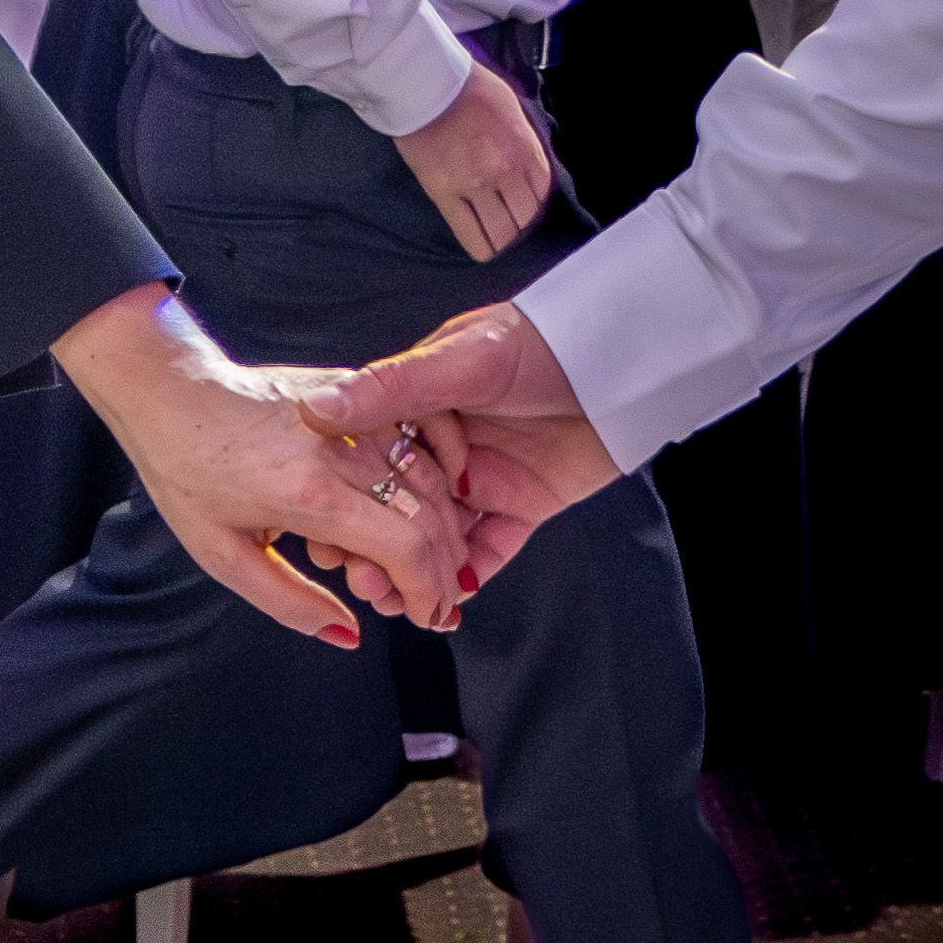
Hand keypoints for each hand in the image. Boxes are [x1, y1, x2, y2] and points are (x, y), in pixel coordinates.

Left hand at [51, 282, 467, 644]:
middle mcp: (342, 449)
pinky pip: (422, 437)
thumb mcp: (222, 554)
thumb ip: (288, 601)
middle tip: (439, 603)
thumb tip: (348, 634)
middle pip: (429, 517)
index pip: (405, 548)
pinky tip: (437, 508)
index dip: (427, 591)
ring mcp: (355, 415)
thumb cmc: (186, 473)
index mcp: (309, 492)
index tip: (427, 616)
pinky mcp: (357, 392)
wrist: (170, 391)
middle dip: (445, 570)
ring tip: (434, 569)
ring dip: (446, 530)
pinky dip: (441, 476)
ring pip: (433, 478)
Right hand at [326, 303, 619, 586]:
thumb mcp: (462, 360)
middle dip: (377, 549)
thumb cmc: (544, 341)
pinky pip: (490, 548)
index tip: (324, 540)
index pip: (366, 464)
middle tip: (362, 581)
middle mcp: (443, 446)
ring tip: (400, 602)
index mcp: (416, 406)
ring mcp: (483, 476)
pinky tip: (451, 598)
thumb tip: (313, 409)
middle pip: (397, 508)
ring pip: (438, 536)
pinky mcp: (524, 502)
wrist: (629, 359)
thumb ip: (390, 388)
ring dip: (418, 571)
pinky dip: (471, 575)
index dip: (344, 505)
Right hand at [396, 60, 554, 263]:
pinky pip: (467, 230)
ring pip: (499, 229)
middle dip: (521, 228)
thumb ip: (523, 139)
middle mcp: (505, 172)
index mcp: (525, 149)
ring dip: (503, 241)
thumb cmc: (469, 87)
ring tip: (499, 244)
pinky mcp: (444, 192)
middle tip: (514, 231)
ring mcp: (474, 185)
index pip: (541, 193)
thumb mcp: (512, 107)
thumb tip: (527, 163)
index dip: (536, 207)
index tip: (529, 211)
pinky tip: (483, 252)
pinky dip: (479, 246)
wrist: (427, 85)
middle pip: (523, 217)